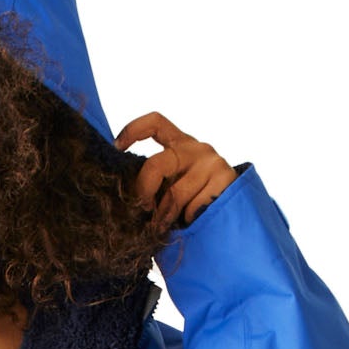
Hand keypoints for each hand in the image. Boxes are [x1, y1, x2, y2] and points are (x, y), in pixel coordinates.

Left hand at [112, 112, 236, 229]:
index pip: (155, 123)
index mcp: (179, 144)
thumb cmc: (192, 205)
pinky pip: (193, 206)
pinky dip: (188, 220)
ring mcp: (212, 162)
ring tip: (165, 226)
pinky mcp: (225, 178)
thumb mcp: (170, 188)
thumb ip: (155, 184)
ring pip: (175, 193)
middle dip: (144, 192)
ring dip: (165, 216)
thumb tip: (126, 196)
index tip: (116, 147)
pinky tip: (193, 221)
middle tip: (142, 210)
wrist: (233, 220)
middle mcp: (196, 148)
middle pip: (156, 165)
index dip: (133, 130)